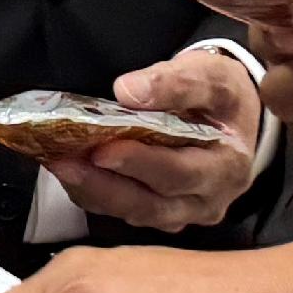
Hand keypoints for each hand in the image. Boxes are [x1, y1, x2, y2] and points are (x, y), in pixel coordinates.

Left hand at [46, 45, 263, 230]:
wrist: (231, 117)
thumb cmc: (221, 97)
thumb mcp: (211, 76)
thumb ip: (176, 83)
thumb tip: (128, 91)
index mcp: (228, 166)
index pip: (182, 171)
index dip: (141, 163)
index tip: (104, 148)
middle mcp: (209, 199)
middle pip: (154, 203)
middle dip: (106, 184)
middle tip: (67, 163)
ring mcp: (186, 212)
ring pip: (136, 213)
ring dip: (95, 192)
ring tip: (61, 167)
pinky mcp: (164, 215)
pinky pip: (126, 213)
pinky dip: (96, 195)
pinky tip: (71, 174)